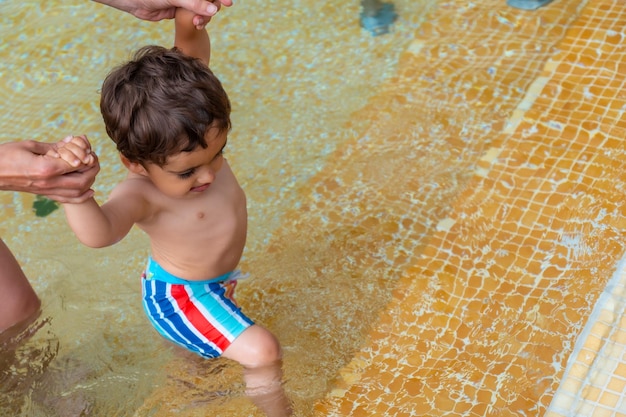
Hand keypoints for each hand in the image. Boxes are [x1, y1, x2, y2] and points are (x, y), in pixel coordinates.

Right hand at [0, 139, 99, 202]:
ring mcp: (46, 191)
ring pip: (78, 192)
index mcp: (46, 168)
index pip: (76, 164)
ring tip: (92, 170)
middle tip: (93, 158)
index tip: (88, 149)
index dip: (86, 156)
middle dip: (92, 169)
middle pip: (82, 180)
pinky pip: (68, 200)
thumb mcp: (29, 146)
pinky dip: (82, 196)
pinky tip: (90, 190)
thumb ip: (53, 146)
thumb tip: (71, 140)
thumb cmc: (6, 156)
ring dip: (90, 181)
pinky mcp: (44, 195)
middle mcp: (49, 183)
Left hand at [94, 0, 232, 27]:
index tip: (229, 3)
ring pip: (205, 9)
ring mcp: (186, 0)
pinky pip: (196, 16)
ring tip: (199, 24)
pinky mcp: (181, 9)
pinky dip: (200, 21)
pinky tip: (198, 26)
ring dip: (206, 17)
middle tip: (211, 16)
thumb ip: (195, 4)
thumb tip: (214, 10)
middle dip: (213, 8)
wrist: (133, 1)